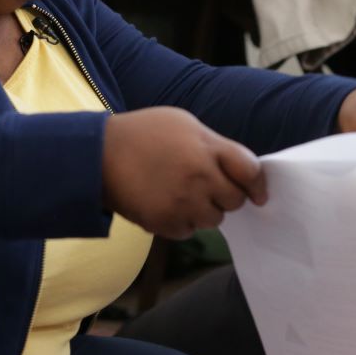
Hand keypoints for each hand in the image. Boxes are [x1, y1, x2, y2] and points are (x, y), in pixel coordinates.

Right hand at [102, 107, 266, 239]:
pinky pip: (189, 231)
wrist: (98, 155)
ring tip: (181, 193)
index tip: (256, 193)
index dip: (257, 184)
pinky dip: (182, 222)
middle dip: (226, 196)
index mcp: (207, 147)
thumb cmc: (143, 134)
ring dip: (204, 211)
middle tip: (207, 187)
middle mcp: (199, 176)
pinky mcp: (165, 223)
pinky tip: (165, 204)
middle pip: (235, 200)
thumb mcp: (184, 123)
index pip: (250, 171)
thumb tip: (238, 168)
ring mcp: (183, 202)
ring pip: (214, 220)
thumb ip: (214, 145)